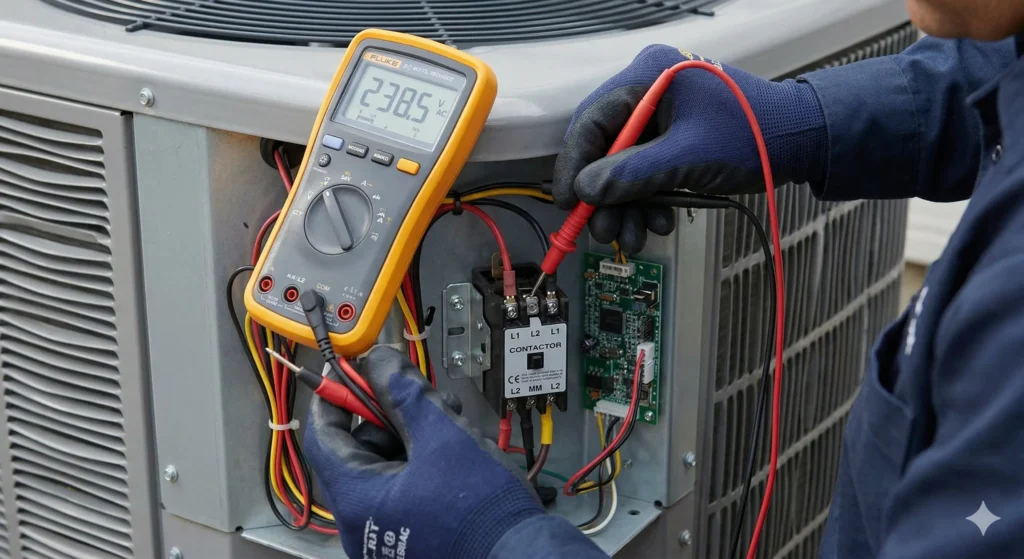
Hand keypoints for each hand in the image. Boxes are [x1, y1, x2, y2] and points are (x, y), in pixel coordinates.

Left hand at [304, 347, 542, 558]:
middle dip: (389, 414)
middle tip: (416, 391)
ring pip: (387, 468)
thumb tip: (378, 361)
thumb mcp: (442, 437)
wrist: (524, 557)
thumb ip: (405, 394)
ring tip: (449, 418)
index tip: (349, 369)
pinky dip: (423, 463)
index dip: (335, 395)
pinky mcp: (412, 540)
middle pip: (359, 451)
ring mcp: (387, 536)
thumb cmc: (481, 508)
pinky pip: (405, 490)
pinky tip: (454, 448)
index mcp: (357, 499)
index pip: (323, 436)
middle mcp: (363, 523)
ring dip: (413, 436)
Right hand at [553, 45, 826, 252]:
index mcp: (647, 77)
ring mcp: (662, 114)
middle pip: (604, 147)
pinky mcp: (674, 136)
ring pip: (624, 165)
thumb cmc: (754, 134)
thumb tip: (586, 191)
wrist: (803, 139)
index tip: (568, 202)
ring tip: (634, 236)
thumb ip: (630, 174)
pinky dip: (648, 198)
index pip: (591, 121)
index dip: (574, 166)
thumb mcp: (685, 158)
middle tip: (603, 229)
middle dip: (604, 195)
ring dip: (627, 205)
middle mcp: (649, 90)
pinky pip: (646, 169)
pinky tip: (659, 221)